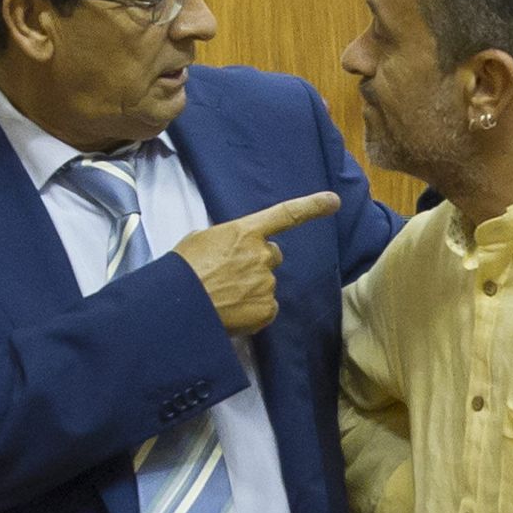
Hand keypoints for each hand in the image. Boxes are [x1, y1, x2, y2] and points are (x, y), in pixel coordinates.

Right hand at [176, 191, 339, 334]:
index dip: (312, 207)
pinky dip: (253, 311)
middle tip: (232, 275)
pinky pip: (267, 308)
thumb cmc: (183, 270)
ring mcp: (267, 283)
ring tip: (225, 296)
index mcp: (245, 231)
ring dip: (252, 288)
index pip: (286, 215)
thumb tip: (233, 250)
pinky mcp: (267, 309)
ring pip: (267, 284)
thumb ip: (227, 239)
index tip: (334, 201)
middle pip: (273, 255)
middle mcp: (262, 254)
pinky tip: (232, 312)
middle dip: (259, 262)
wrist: (178, 306)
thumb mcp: (201, 240)